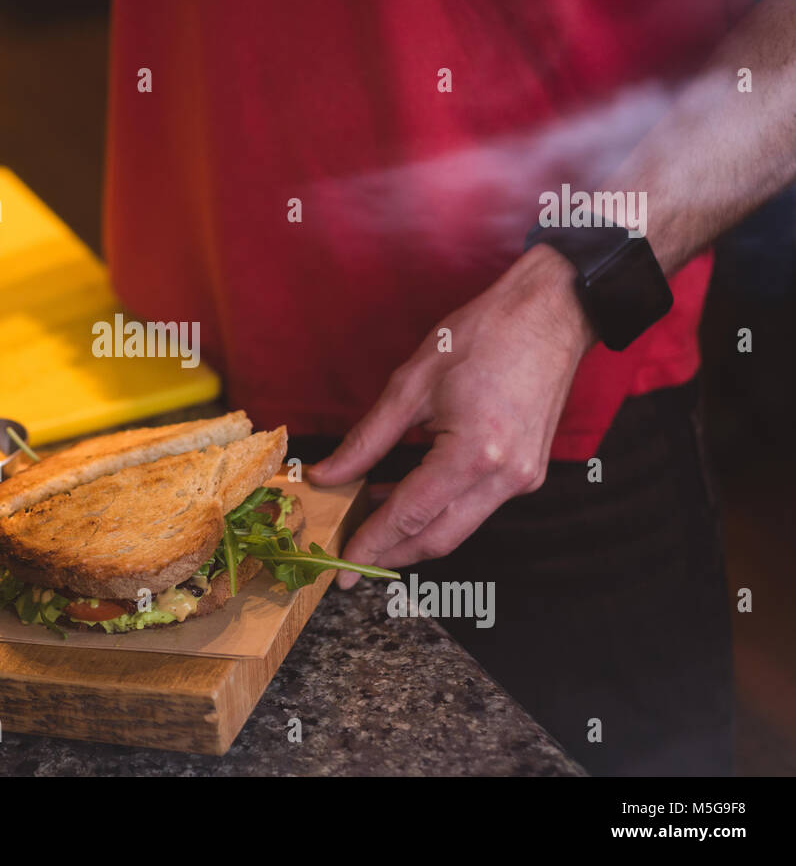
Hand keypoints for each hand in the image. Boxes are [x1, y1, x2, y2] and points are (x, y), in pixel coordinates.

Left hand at [307, 246, 596, 581]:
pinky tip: (402, 495)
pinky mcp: (527, 473)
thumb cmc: (482, 337)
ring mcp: (522, 479)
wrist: (550, 314)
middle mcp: (504, 477)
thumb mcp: (411, 384)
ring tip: (367, 523)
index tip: (341, 565)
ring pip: (458, 528)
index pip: (410, 515)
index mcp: (474, 453)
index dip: (372, 542)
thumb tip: (328, 474)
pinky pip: (475, 507)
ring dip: (413, 532)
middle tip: (350, 565)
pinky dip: (438, 510)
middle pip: (438, 538)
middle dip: (391, 555)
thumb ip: (367, 439)